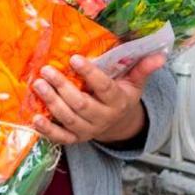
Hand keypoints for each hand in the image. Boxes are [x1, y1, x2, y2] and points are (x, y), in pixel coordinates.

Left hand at [30, 53, 166, 145]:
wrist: (119, 125)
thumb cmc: (123, 97)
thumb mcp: (135, 83)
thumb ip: (143, 68)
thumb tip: (160, 56)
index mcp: (118, 101)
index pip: (104, 88)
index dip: (90, 74)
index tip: (75, 59)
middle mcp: (103, 118)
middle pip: (81, 104)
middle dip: (63, 87)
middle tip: (47, 70)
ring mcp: (88, 130)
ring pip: (69, 119)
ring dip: (51, 102)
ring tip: (39, 85)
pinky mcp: (76, 139)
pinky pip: (60, 138)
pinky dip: (47, 130)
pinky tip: (35, 118)